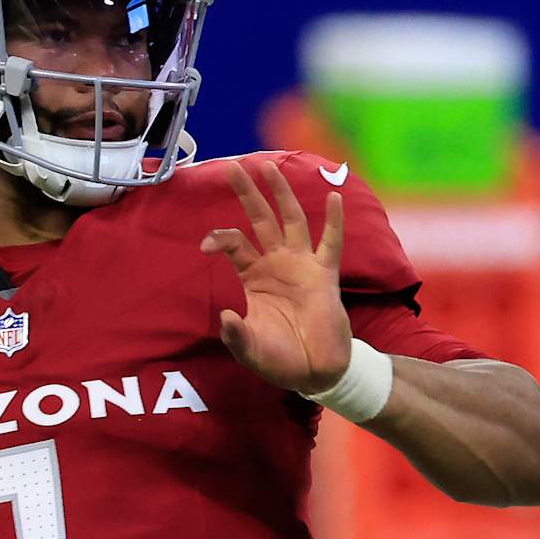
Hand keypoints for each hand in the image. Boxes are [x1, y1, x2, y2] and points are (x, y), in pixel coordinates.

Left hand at [201, 159, 350, 394]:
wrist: (314, 371)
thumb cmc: (279, 359)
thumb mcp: (250, 349)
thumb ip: (235, 335)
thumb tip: (225, 317)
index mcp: (252, 277)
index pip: (234, 244)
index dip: (220, 238)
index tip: (206, 245)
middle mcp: (276, 264)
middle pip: (260, 220)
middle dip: (247, 194)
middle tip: (233, 167)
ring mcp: (301, 266)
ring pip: (291, 220)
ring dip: (282, 194)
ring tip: (270, 167)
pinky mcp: (324, 275)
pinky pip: (330, 243)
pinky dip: (334, 221)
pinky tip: (333, 198)